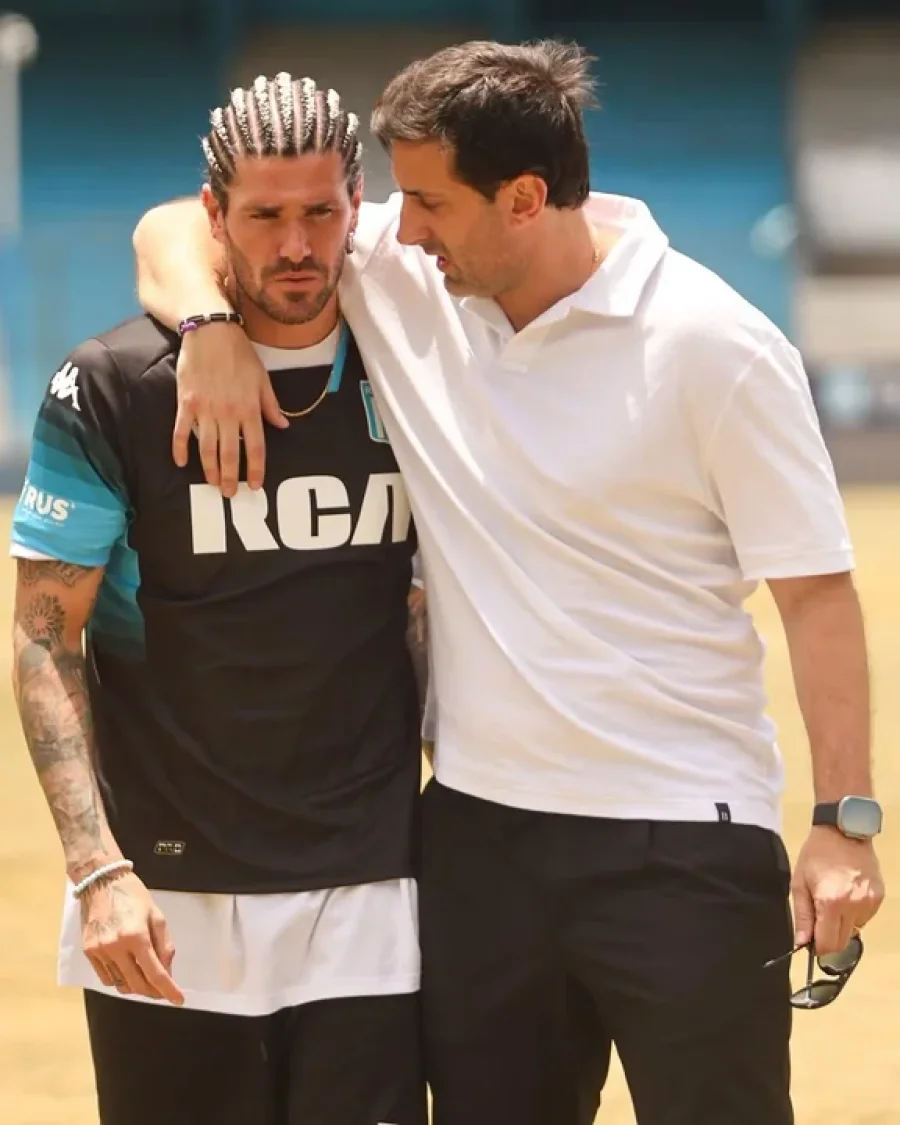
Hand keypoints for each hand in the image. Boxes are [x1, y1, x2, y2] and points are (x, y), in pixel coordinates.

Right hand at [80, 871, 184, 1004]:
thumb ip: (164, 945)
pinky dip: (120, 980)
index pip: (155, 973)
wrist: (102, 882)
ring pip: (121, 984)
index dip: (168, 990)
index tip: (178, 1000)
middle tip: (163, 991)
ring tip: (146, 978)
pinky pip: (106, 978)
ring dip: (136, 987)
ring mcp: (100, 951)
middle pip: (137, 984)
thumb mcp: (157, 915)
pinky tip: (127, 970)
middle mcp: (116, 947)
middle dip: (153, 992)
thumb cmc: (134, 895)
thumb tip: (167, 971)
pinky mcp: (88, 952)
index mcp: (137, 936)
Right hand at [173, 322, 286, 495]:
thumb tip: (283, 425)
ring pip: (207, 448)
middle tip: (230, 494)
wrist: (210, 332)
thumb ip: (271, 405)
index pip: (255, 448)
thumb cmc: (239, 354)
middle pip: (229, 454)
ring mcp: (205, 410)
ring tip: (212, 484)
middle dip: (230, 477)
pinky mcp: (186, 403)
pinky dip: (180, 448)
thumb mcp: (262, 378)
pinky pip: (181, 431)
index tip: (255, 485)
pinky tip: (181, 462)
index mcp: (249, 409)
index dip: (255, 469)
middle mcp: (228, 413)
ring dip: (209, 469)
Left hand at [790, 826, 884, 954]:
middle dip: (829, 938)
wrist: (843, 832)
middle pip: (843, 942)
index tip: (811, 941)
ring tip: (833, 901)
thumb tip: (802, 943)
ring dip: (842, 925)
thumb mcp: (800, 883)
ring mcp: (869, 902)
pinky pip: (865, 918)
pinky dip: (854, 914)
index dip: (818, 947)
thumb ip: (802, 916)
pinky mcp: (879, 898)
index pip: (829, 944)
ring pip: (855, 931)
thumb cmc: (817, 855)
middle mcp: (854, 906)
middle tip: (819, 921)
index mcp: (831, 902)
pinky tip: (846, 894)